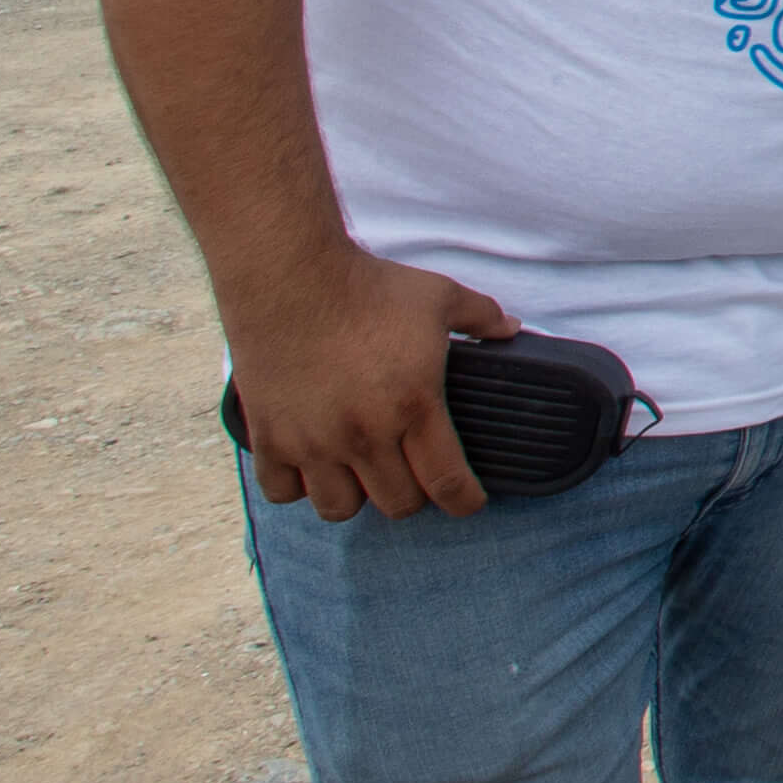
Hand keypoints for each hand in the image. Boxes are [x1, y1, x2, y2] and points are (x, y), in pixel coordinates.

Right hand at [224, 248, 521, 521]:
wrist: (291, 275)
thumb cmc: (368, 286)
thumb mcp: (439, 296)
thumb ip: (481, 318)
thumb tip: (512, 330)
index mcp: (414, 406)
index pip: (447, 482)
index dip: (465, 502)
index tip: (469, 502)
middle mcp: (364, 434)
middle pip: (396, 504)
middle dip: (412, 496)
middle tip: (412, 475)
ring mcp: (313, 441)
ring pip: (338, 508)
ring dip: (355, 496)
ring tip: (360, 473)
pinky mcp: (270, 436)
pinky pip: (282, 491)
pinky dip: (297, 485)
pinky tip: (309, 465)